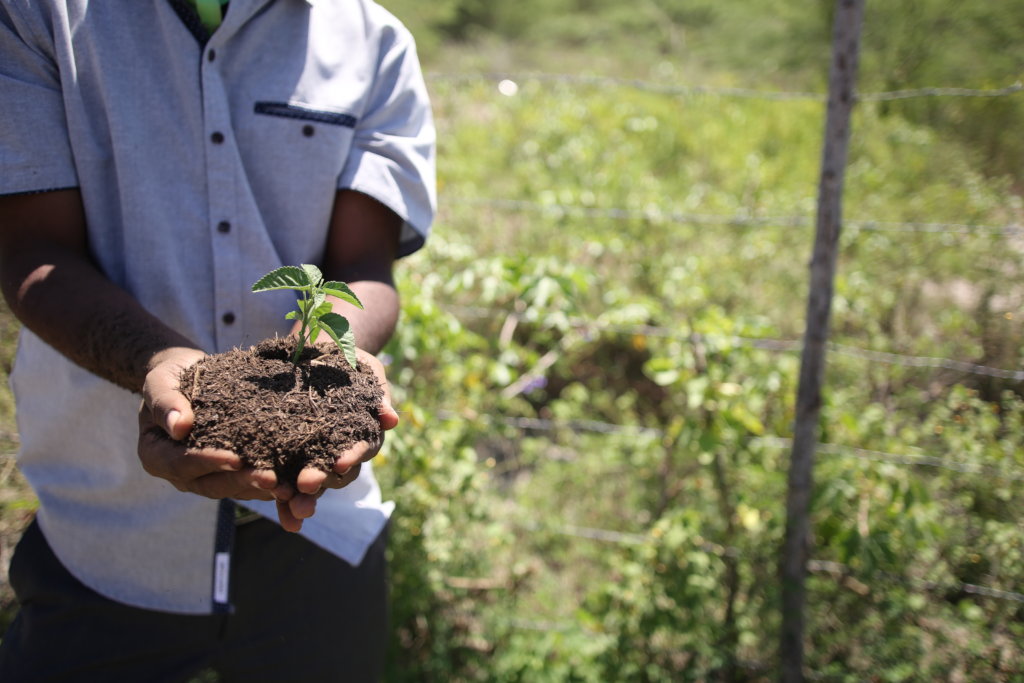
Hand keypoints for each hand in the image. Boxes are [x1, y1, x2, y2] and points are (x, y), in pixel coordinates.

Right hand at [137, 347, 276, 500]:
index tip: (235, 458)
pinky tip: (292, 485)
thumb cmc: (171, 377)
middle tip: (270, 479)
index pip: (181, 464)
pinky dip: (268, 487)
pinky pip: (247, 484)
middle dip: (241, 481)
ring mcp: (204, 477)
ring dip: (259, 489)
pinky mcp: (227, 473)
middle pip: (210, 484)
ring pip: (233, 489)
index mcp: (156, 455)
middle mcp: (180, 474)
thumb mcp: (160, 382)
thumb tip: (179, 427)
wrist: (188, 377)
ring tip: (287, 488)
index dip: (208, 463)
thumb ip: (165, 402)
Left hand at [272, 348, 399, 531]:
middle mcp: (341, 452)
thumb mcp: (366, 370)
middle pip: (336, 474)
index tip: (340, 462)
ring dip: (304, 498)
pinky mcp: (290, 459)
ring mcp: (316, 458)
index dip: (352, 456)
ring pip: (314, 484)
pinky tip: (276, 507)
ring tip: (291, 505)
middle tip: (307, 485)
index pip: (361, 449)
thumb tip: (391, 420)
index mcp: (363, 433)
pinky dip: (284, 499)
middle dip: (322, 480)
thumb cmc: (347, 361)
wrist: (317, 354)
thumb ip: (378, 394)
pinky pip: (287, 483)